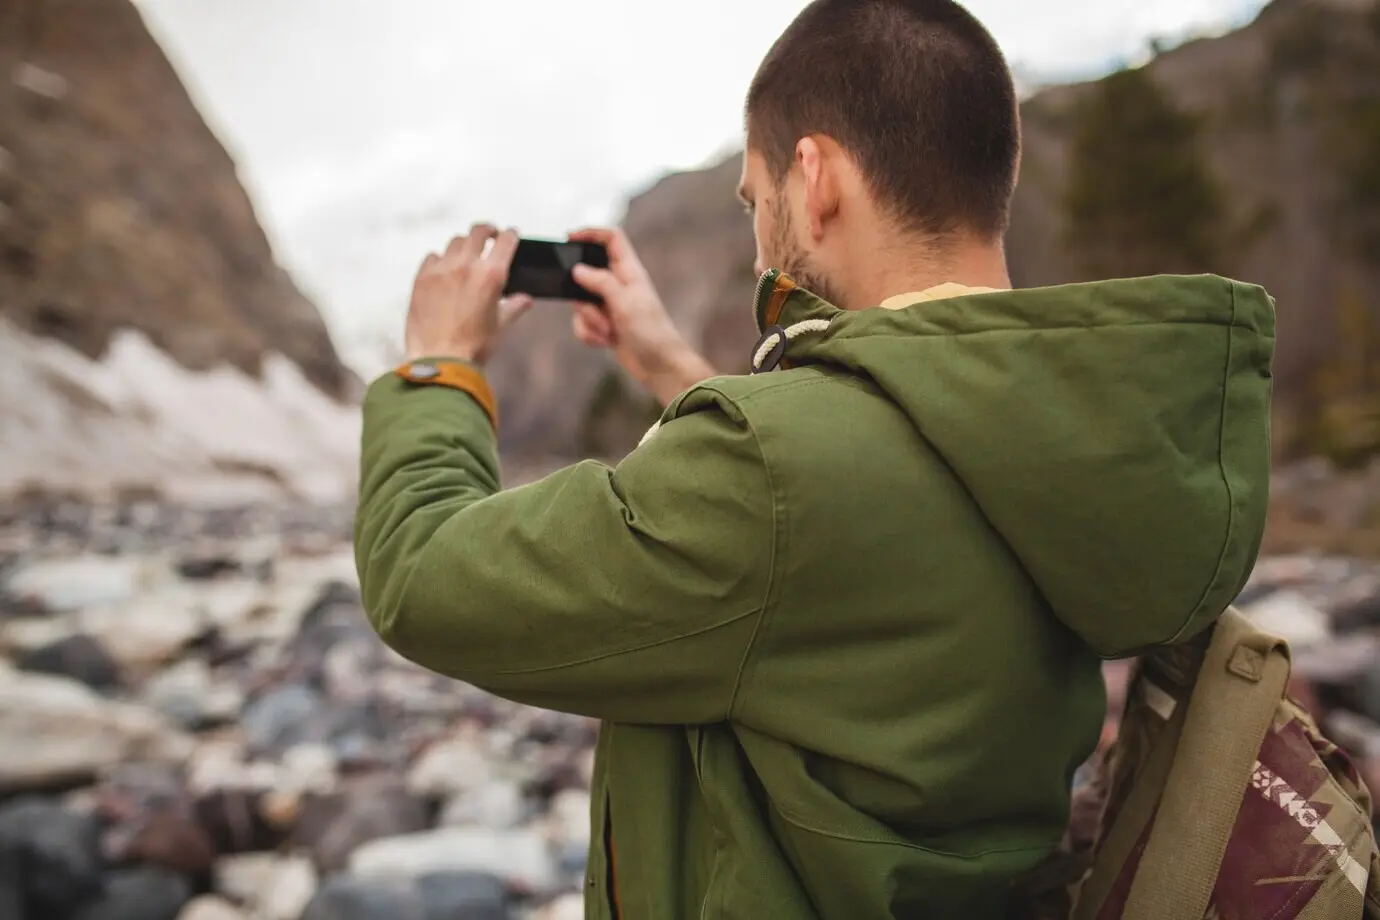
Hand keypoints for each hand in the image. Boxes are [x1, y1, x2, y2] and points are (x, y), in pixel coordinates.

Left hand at [404, 224, 532, 364]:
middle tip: (490, 236)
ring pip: (455, 243)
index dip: (510, 235)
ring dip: (464, 245)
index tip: (510, 236)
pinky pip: (432, 257)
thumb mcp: (500, 326)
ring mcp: (441, 270)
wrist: (440, 361)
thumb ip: (514, 307)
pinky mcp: (422, 278)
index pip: (505, 240)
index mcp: (491, 275)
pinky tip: (443, 270)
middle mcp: (466, 266)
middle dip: (487, 231)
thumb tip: (525, 300)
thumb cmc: (473, 348)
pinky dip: (440, 259)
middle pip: (477, 232)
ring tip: (466, 255)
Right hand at [567, 227, 715, 405]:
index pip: (611, 239)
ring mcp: (611, 304)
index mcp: (629, 271)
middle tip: (594, 309)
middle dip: (582, 295)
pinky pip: (583, 322)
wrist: (659, 366)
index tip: (569, 238)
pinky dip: (589, 333)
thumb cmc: (651, 332)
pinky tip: (604, 342)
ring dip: (588, 320)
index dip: (591, 233)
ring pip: (581, 301)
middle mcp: (619, 284)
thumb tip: (577, 270)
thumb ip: (600, 282)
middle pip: (586, 274)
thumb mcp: (624, 303)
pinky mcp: (605, 323)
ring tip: (607, 331)